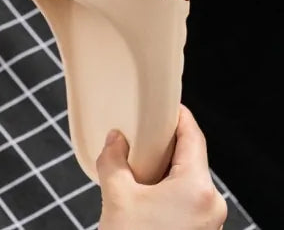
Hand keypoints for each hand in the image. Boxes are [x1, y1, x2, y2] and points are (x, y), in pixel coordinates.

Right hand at [97, 105, 226, 228]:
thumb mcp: (117, 197)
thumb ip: (113, 161)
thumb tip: (114, 141)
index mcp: (197, 188)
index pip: (193, 136)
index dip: (179, 116)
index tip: (165, 106)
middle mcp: (211, 204)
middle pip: (192, 157)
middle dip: (167, 143)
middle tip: (144, 133)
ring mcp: (209, 222)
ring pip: (190, 179)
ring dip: (166, 168)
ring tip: (140, 163)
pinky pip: (189, 199)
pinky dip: (169, 189)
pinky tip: (146, 191)